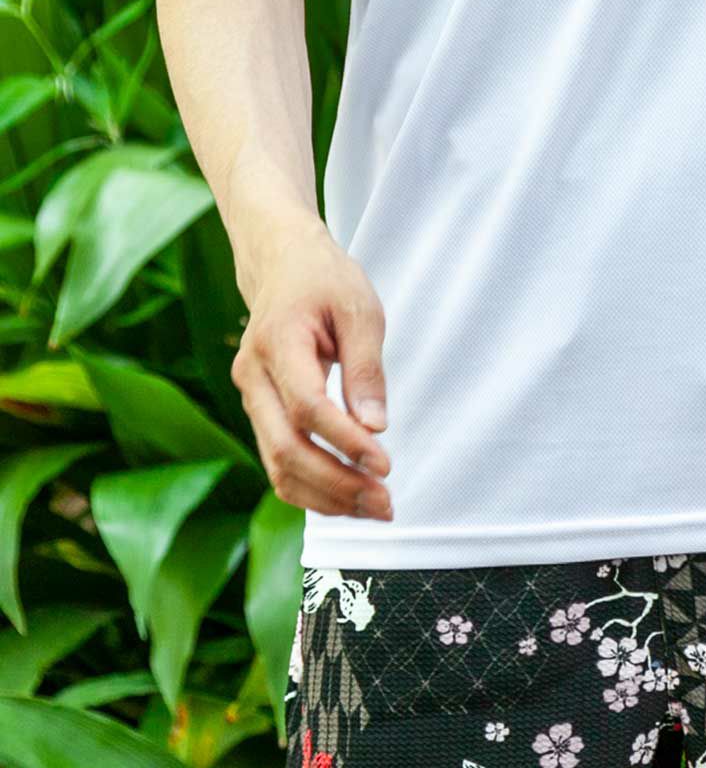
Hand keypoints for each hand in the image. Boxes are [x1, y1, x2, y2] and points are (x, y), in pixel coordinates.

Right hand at [231, 214, 392, 519]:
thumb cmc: (325, 281)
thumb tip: (376, 428)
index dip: (345, 442)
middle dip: (337, 484)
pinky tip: (349, 495)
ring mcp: (250, 397)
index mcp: (276, 341)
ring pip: (277, 466)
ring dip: (326, 496)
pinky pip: (278, 461)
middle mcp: (252, 376)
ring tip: (375, 508)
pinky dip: (312, 487)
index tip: (385, 464)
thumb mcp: (359, 307)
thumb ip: (366, 367)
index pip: (306, 407)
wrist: (282, 265)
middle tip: (386, 503)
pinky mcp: (259, 412)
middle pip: (285, 448)